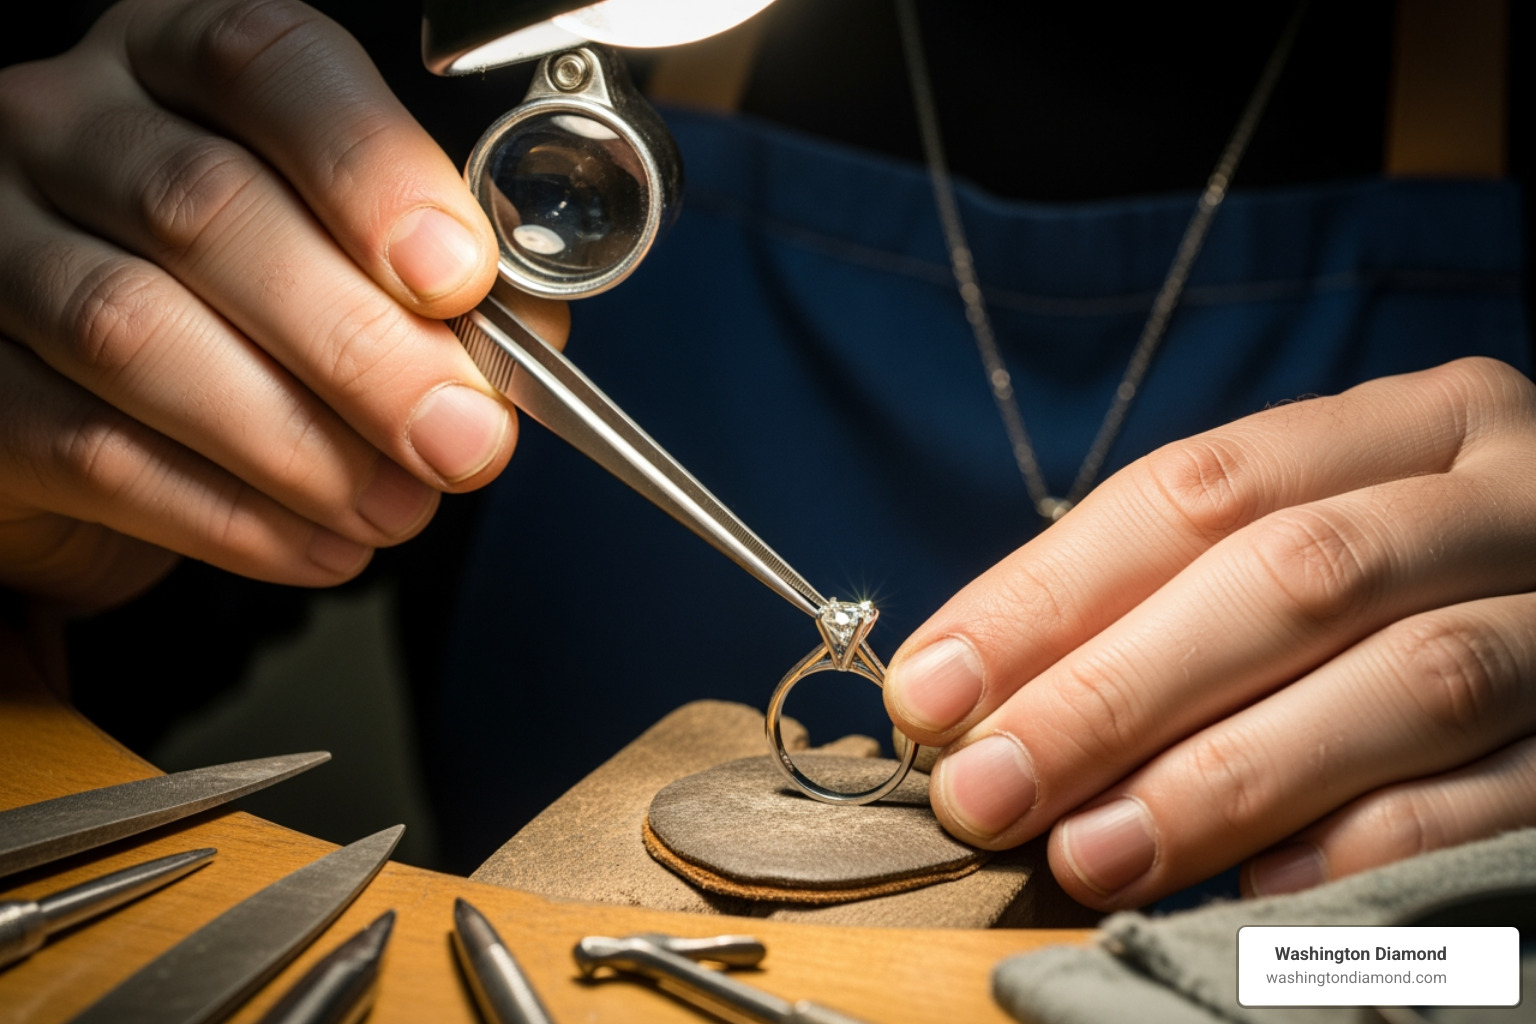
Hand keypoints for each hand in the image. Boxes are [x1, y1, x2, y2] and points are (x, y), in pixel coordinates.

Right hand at [0, 0, 566, 608]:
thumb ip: (440, 284)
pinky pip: (89, 448)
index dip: (373, 171)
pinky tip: (319, 542)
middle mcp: (67, 126)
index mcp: (181, 65)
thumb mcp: (343, 258)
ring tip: (400, 505)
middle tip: (461, 436)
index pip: (267, 66)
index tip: (459, 276)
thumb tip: (524, 335)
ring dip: (298, 442)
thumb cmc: (236, 310)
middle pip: (205, 211)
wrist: (82, 409)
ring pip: (133, 331)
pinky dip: (229, 513)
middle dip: (359, 344)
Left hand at [884, 357, 1535, 908]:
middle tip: (986, 792)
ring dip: (1227, 776)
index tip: (933, 691)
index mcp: (1409, 423)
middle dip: (1116, 692)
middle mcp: (1503, 492)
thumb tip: (974, 701)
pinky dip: (1374, 840)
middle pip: (1290, 577)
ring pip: (1405, 679)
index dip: (1052, 594)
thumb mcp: (1309, 539)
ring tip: (1091, 852)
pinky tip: (1254, 888)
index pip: (1197, 491)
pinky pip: (1507, 791)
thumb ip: (1168, 595)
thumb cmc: (1413, 584)